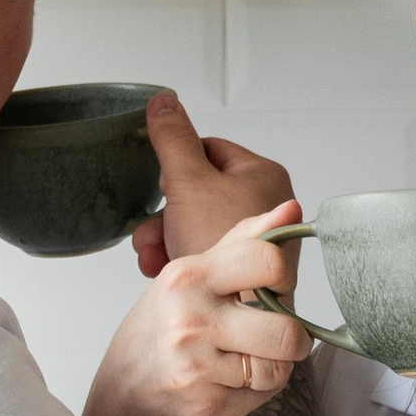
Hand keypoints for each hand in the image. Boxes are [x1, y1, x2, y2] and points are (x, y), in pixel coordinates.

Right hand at [86, 202, 310, 415]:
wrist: (123, 394)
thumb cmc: (164, 329)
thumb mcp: (193, 275)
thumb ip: (244, 241)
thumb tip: (294, 209)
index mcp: (188, 276)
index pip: (268, 261)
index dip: (284, 279)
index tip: (271, 290)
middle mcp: (189, 318)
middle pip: (287, 329)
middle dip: (290, 338)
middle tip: (270, 338)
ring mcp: (196, 364)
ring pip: (279, 367)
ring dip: (272, 367)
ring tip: (244, 362)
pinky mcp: (206, 403)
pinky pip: (263, 394)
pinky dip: (254, 392)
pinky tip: (226, 385)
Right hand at [132, 91, 295, 275]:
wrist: (235, 316)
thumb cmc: (220, 247)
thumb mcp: (188, 182)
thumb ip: (172, 139)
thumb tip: (163, 99)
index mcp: (262, 175)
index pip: (209, 149)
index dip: (178, 168)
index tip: (163, 189)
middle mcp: (265, 204)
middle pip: (198, 191)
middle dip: (166, 214)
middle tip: (150, 234)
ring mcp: (255, 240)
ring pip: (195, 224)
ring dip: (166, 238)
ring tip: (153, 259)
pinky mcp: (243, 270)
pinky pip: (203, 252)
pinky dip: (180, 258)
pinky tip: (163, 272)